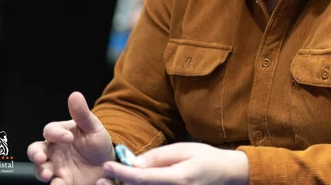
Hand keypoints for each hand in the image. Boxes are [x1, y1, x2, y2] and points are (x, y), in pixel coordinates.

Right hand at [27, 91, 114, 184]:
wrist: (108, 165)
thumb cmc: (98, 144)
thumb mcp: (93, 128)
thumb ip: (82, 114)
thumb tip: (74, 95)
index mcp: (60, 134)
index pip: (50, 131)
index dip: (56, 133)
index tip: (69, 138)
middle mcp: (54, 151)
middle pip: (36, 150)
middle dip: (35, 154)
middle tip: (41, 158)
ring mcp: (56, 167)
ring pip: (40, 169)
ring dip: (41, 172)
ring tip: (47, 175)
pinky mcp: (62, 181)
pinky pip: (54, 184)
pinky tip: (60, 184)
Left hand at [96, 143, 248, 184]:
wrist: (228, 176)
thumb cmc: (207, 159)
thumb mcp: (184, 150)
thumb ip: (158, 157)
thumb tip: (134, 162)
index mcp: (177, 179)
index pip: (143, 178)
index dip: (122, 173)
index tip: (107, 166)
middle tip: (102, 180)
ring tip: (112, 181)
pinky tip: (131, 183)